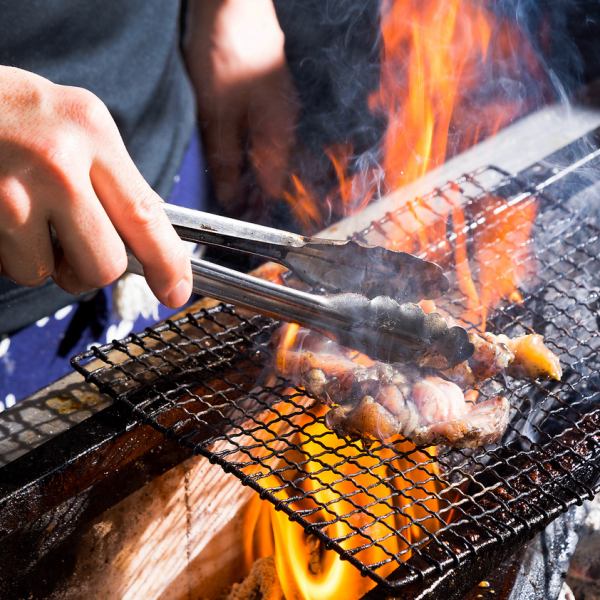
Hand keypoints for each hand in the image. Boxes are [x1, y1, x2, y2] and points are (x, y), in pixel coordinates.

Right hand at [0, 66, 191, 307]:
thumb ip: (114, 177)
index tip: (176, 292)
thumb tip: (149, 239)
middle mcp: (56, 164)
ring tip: (22, 216)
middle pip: (103, 264)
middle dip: (91, 271)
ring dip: (39, 260)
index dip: (168, 264)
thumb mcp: (76, 122)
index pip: (146, 215)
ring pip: (45, 274)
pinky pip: (6, 267)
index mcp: (92, 134)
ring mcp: (9, 193)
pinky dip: (7, 252)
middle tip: (74, 249)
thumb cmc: (11, 113)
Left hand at [184, 0, 297, 211]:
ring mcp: (277, 109)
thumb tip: (229, 197)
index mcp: (279, 134)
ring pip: (266, 154)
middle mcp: (285, 125)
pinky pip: (259, 135)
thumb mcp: (218, 113)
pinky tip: (231, 153)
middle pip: (273, 172)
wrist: (232, 3)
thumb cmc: (227, 53)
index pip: (275, 186)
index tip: (243, 222)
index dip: (260, 207)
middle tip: (233, 210)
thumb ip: (225, 158)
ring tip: (228, 186)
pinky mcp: (265, 96)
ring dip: (250, 173)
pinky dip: (247, 150)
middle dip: (254, 193)